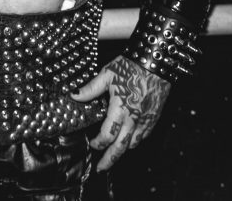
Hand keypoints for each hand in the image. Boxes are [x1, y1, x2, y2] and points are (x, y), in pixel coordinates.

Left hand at [71, 56, 170, 171]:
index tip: (92, 144)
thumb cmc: (132, 67)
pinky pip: (145, 135)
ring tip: (114, 154)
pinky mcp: (154, 117)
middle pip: (120, 147)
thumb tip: (74, 95)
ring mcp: (145, 120)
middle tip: (101, 168)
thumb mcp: (107, 74)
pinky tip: (131, 141)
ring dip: (122, 151)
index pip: (107, 135)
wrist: (156, 62)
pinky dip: (136, 141)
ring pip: (133, 144)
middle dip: (110, 159)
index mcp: (120, 110)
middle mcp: (133, 118)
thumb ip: (90, 88)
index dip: (98, 143)